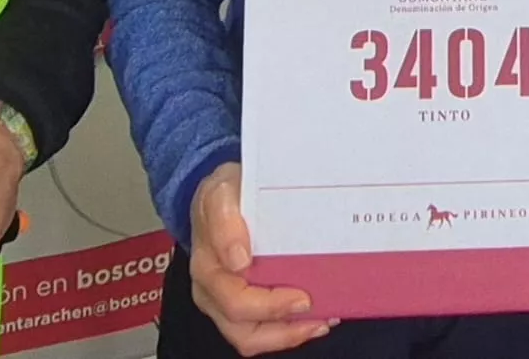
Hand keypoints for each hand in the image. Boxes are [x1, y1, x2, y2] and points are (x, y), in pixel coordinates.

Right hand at [188, 162, 333, 354]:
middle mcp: (210, 289)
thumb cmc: (226, 194)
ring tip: (320, 321)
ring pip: (249, 338)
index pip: (234, 298)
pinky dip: (286, 330)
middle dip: (283, 324)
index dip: (269, 305)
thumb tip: (238, 259)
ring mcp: (221, 303)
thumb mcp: (222, 191)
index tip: (301, 296)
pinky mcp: (236, 309)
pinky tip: (313, 318)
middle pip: (242, 326)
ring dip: (287, 334)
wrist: (222, 196)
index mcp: (207, 262)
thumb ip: (225, 218)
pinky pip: (258, 332)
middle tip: (316, 309)